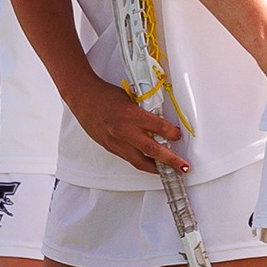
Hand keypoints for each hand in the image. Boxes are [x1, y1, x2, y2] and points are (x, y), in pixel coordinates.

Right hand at [64, 77, 190, 173]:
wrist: (83, 99)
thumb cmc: (106, 95)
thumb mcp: (131, 99)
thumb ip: (144, 112)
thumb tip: (160, 123)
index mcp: (131, 114)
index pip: (158, 127)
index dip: (172, 133)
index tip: (179, 136)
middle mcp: (124, 131)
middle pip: (152, 150)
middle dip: (171, 160)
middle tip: (183, 166)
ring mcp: (116, 142)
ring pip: (140, 161)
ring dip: (157, 168)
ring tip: (169, 171)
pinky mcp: (111, 148)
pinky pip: (130, 159)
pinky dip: (142, 163)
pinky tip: (150, 165)